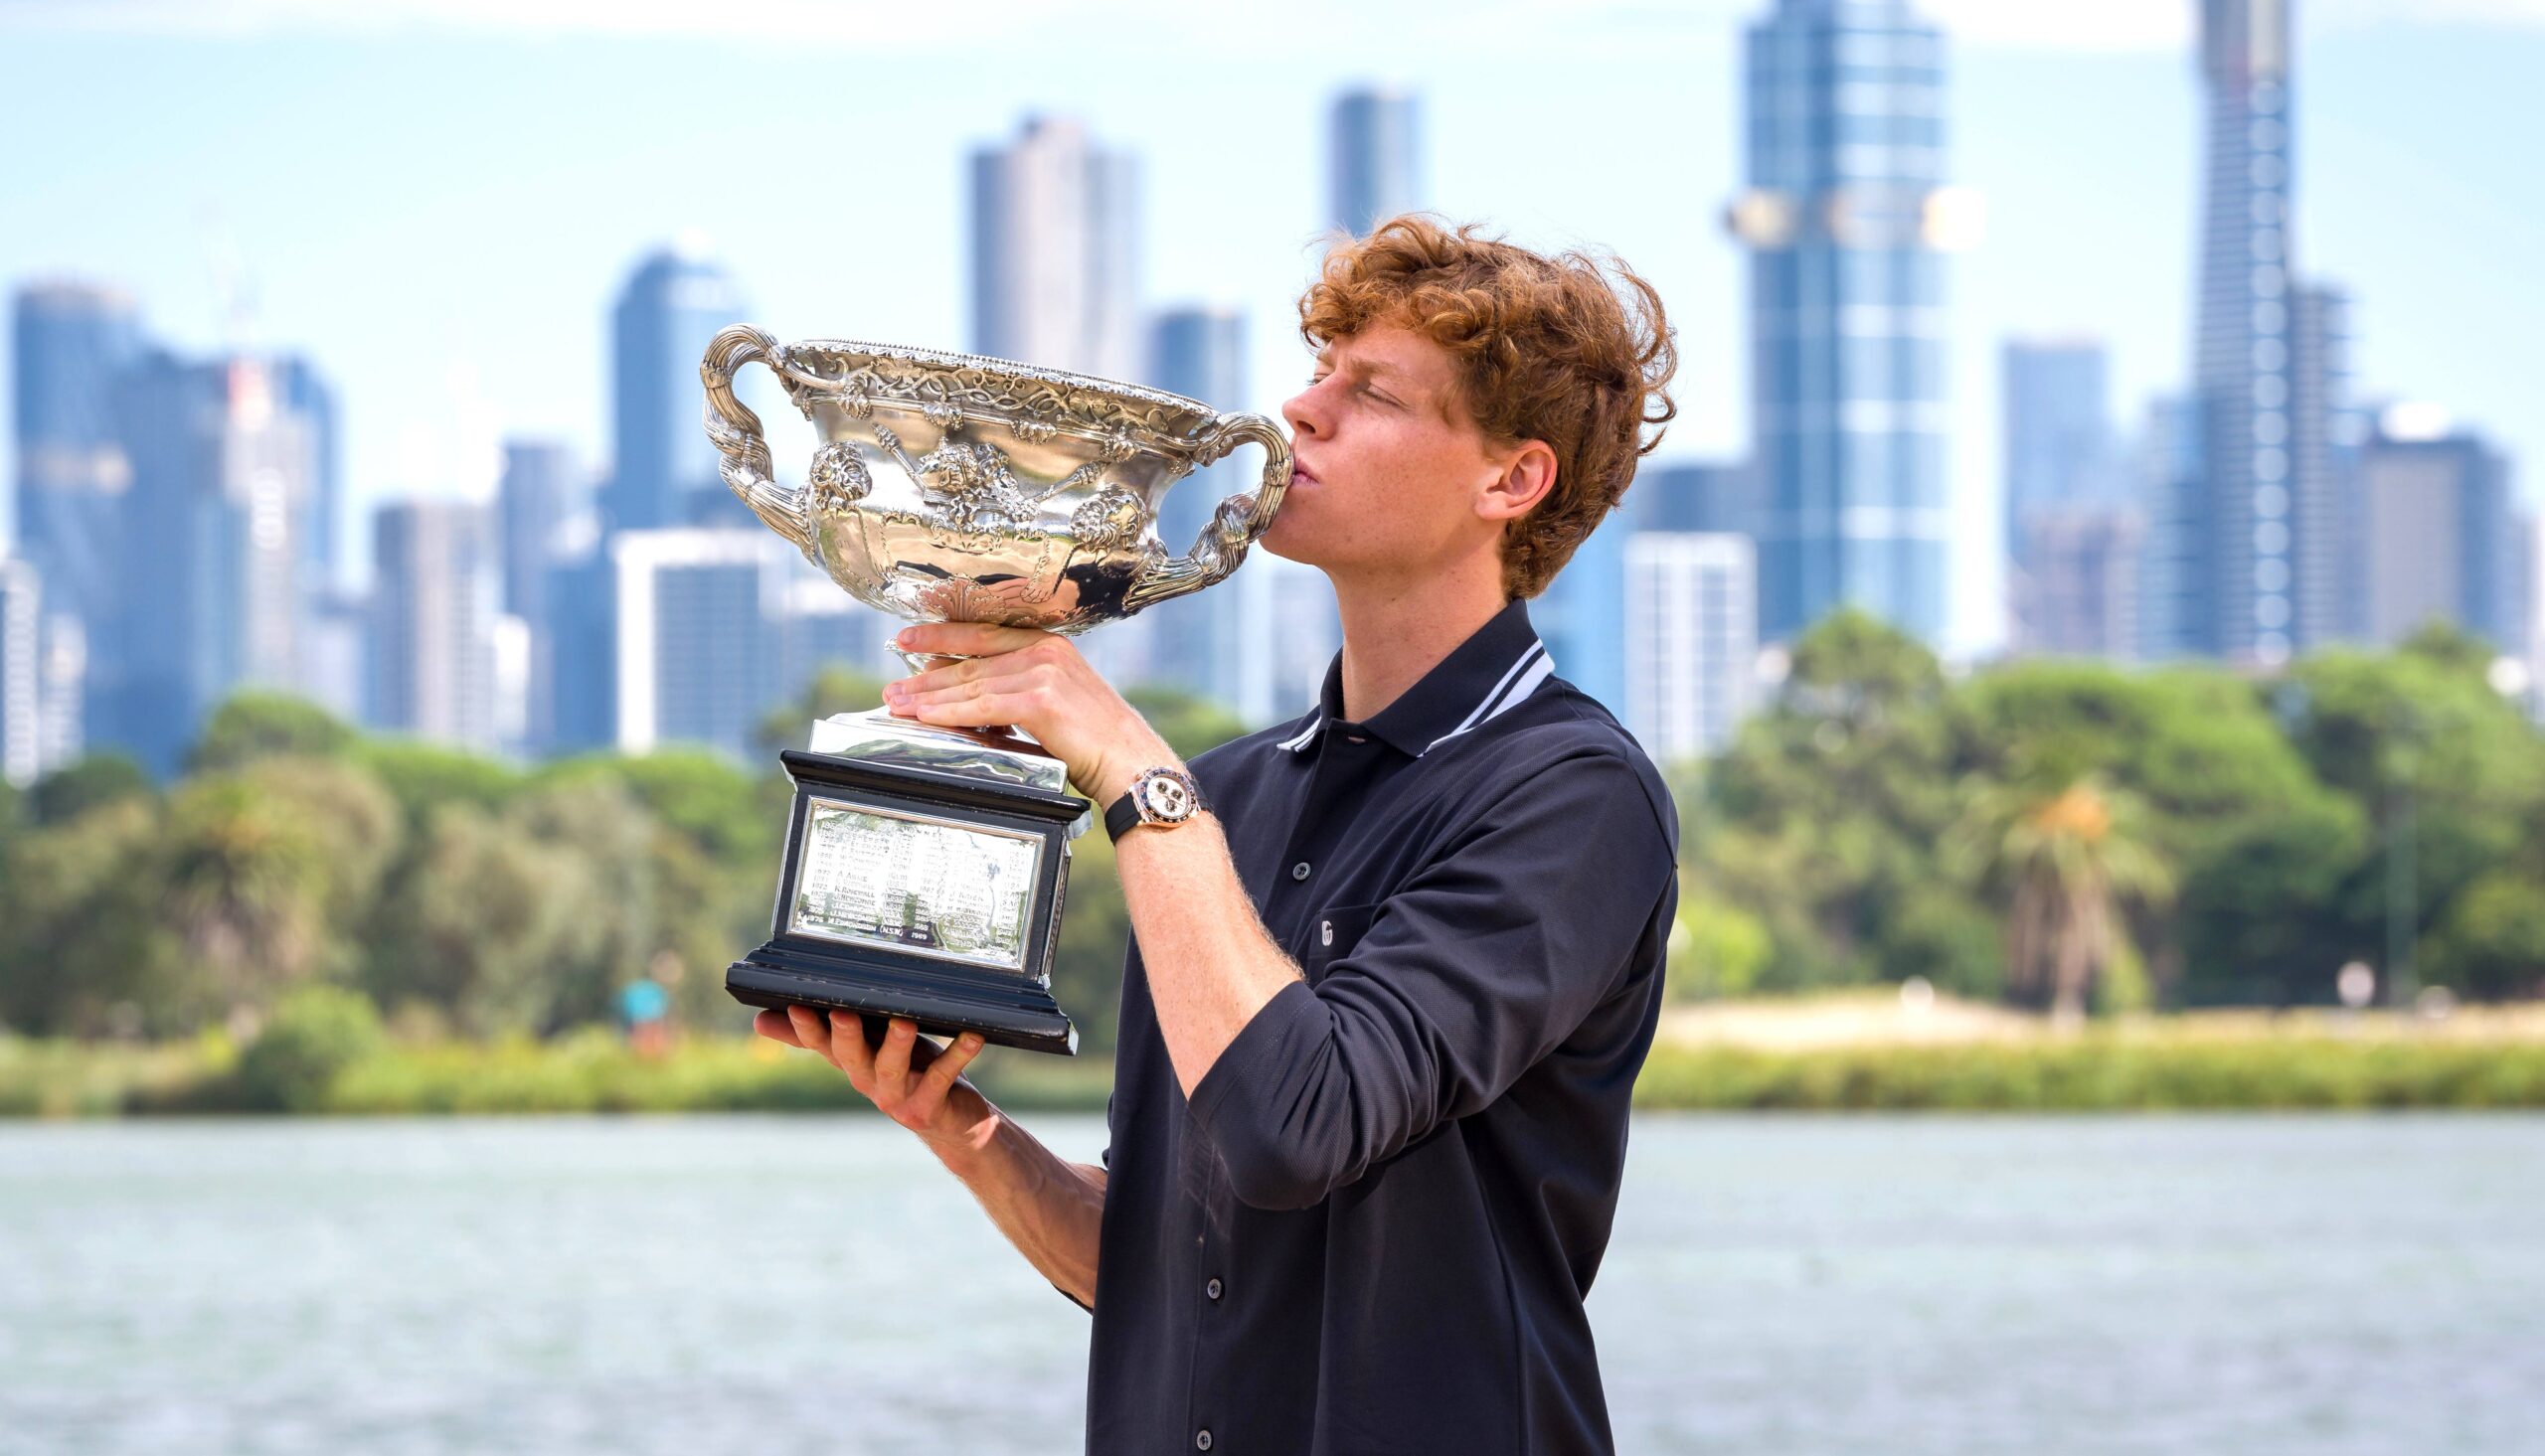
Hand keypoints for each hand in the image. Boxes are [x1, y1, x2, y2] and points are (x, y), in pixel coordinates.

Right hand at [756, 1007, 992, 1150]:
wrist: (953, 1124)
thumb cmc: (909, 1072)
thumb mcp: (867, 1047)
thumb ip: (824, 1033)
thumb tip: (759, 1019)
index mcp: (852, 1063)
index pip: (822, 1044)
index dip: (806, 1028)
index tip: (794, 1004)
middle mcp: (868, 1082)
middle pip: (850, 1058)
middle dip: (844, 1035)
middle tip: (840, 1012)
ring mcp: (898, 1097)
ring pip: (892, 1069)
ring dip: (896, 1045)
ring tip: (902, 1021)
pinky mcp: (930, 1106)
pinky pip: (943, 1077)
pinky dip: (959, 1055)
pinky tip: (972, 1035)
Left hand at [882, 622, 1175, 803]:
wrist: (1131, 761)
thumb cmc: (1096, 739)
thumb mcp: (1057, 699)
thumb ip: (1019, 687)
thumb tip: (971, 690)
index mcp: (1049, 644)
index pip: (983, 634)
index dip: (941, 636)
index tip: (908, 640)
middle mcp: (1045, 651)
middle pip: (971, 660)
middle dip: (925, 673)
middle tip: (893, 685)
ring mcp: (1043, 673)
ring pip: (971, 684)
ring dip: (929, 696)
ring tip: (899, 705)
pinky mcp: (1040, 701)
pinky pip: (982, 707)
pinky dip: (950, 712)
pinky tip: (927, 716)